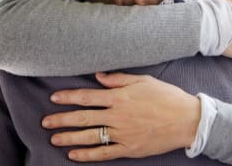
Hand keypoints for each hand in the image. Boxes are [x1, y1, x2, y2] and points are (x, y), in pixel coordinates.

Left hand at [41, 72, 200, 161]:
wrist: (186, 119)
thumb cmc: (167, 96)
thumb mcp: (144, 80)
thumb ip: (118, 79)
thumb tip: (98, 76)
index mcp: (120, 97)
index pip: (87, 97)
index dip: (68, 97)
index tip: (54, 98)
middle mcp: (118, 116)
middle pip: (83, 118)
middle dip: (62, 119)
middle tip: (45, 121)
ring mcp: (122, 134)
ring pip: (89, 136)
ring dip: (69, 137)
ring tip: (53, 138)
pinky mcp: (129, 149)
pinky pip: (103, 153)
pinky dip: (87, 155)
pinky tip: (73, 155)